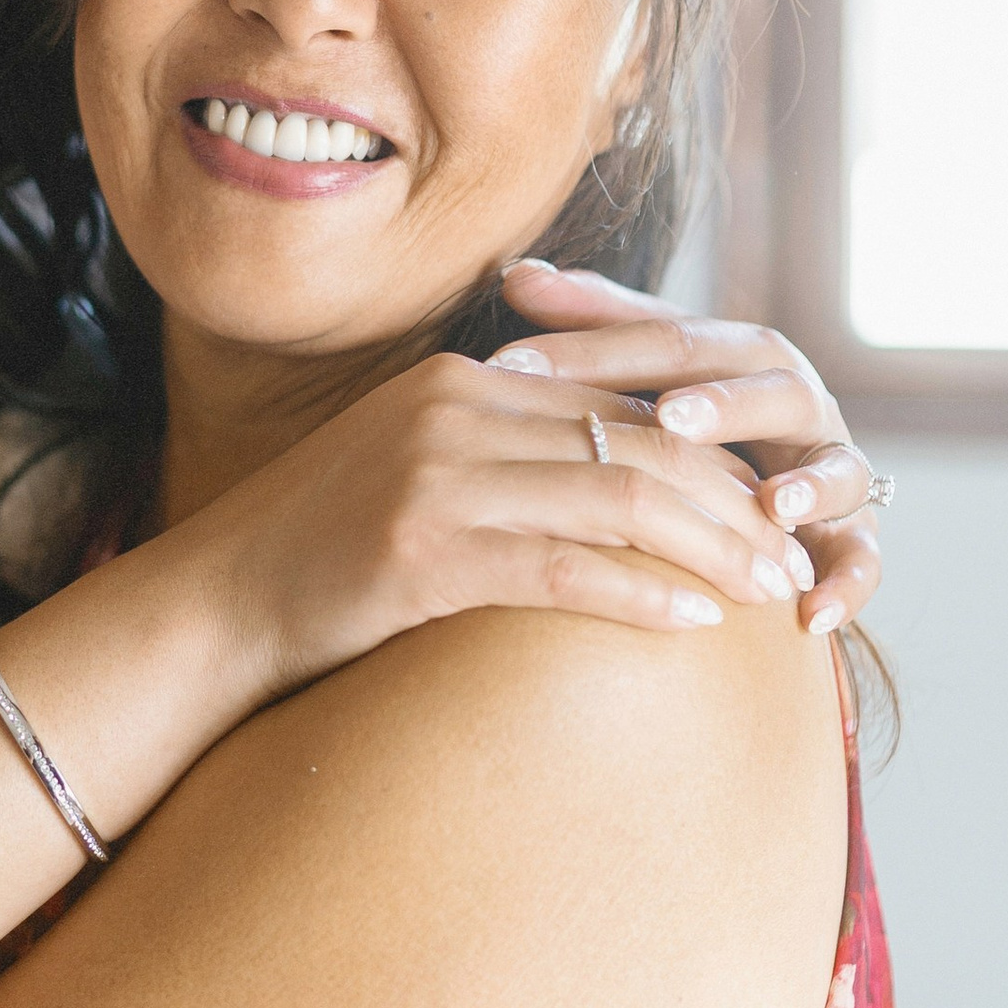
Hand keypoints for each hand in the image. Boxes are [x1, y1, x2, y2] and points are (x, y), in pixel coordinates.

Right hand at [208, 337, 817, 704]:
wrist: (214, 605)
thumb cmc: (319, 555)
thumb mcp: (413, 472)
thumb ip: (497, 455)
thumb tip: (604, 477)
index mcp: (461, 382)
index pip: (618, 404)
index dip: (708, 455)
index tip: (767, 504)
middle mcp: (455, 410)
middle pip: (637, 444)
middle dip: (732, 501)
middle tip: (793, 552)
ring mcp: (437, 476)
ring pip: (619, 501)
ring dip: (711, 549)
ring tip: (769, 590)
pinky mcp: (423, 550)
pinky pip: (565, 570)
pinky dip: (641, 595)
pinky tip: (694, 626)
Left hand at [486, 261, 883, 635]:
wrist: (777, 484)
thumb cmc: (691, 418)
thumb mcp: (645, 371)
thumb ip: (591, 326)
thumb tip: (518, 274)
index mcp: (739, 352)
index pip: (669, 338)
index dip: (596, 352)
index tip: (519, 367)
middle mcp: (796, 401)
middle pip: (769, 387)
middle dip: (724, 404)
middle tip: (668, 418)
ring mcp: (833, 466)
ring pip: (838, 466)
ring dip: (810, 484)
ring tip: (774, 505)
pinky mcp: (854, 535)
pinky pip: (863, 560)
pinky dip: (848, 586)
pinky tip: (812, 616)